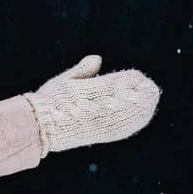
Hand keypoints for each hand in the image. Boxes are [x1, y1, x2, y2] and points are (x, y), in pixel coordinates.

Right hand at [22, 55, 159, 156]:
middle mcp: (98, 106)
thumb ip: (83, 70)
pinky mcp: (101, 135)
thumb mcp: (65, 80)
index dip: (131, 80)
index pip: (117, 83)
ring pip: (128, 114)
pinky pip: (123, 129)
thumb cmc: (50, 101)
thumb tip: (98, 58)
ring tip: (151, 99)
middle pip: (127, 98)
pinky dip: (135, 122)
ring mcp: (101, 122)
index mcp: (90, 90)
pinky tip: (143, 117)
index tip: (140, 76)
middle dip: (140, 93)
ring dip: (142, 106)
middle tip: (151, 87)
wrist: (41, 126)